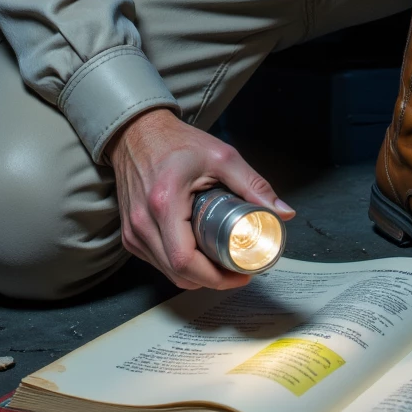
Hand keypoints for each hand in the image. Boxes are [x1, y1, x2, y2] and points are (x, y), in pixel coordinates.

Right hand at [107, 108, 294, 289]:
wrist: (137, 132)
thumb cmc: (175, 142)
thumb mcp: (221, 157)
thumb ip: (254, 184)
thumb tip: (282, 212)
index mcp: (164, 204)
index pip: (186, 261)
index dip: (216, 277)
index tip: (241, 273)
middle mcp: (143, 222)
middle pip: (178, 272)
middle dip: (211, 279)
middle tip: (237, 269)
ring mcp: (133, 230)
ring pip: (167, 271)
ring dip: (196, 275)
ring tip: (221, 261)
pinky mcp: (129, 234)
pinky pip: (157, 262)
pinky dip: (179, 265)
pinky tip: (198, 253)